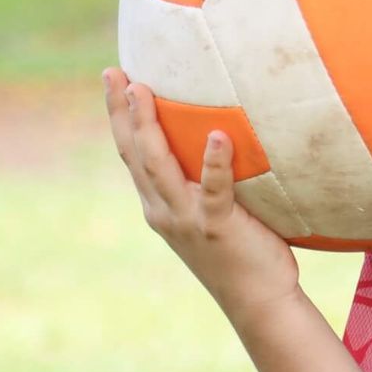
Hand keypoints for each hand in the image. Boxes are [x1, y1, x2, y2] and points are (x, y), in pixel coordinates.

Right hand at [103, 68, 300, 320]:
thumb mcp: (215, 213)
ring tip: (142, 90)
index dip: (118, 117)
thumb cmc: (245, 251)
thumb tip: (226, 133)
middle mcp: (163, 210)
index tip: (115, 80)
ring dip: (148, 126)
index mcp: (159, 205)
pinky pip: (215, 189)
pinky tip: (218, 136)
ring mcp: (186, 218)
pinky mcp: (217, 226)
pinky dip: (215, 162)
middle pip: (134, 153)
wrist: (258, 300)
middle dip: (120, 111)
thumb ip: (209, 181)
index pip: (131, 154)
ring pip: (159, 165)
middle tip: (114, 72)